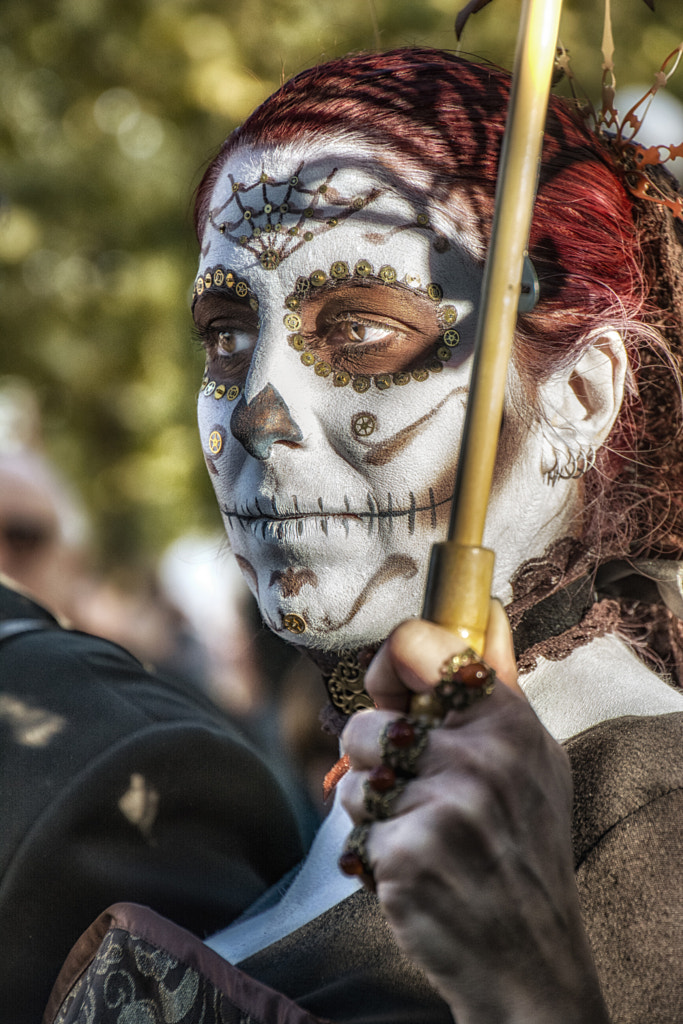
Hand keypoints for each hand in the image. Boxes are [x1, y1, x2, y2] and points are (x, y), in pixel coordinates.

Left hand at [338, 602, 608, 1023]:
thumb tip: (485, 609)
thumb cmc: (523, 848)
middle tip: (421, 791)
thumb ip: (498, 683)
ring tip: (423, 834)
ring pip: (355, 777)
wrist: (528, 958)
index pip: (413, 644)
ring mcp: (443, 805)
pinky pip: (355, 828)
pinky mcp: (408, 854)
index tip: (395, 692)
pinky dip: (374, 852)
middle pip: (367, 721)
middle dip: (378, 759)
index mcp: (505, 719)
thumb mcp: (532, 758)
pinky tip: (416, 870)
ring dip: (375, 808)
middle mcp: (477, 754)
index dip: (388, 666)